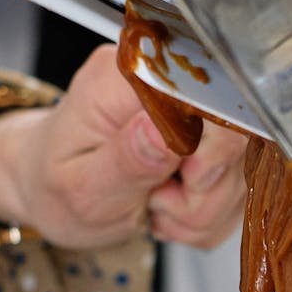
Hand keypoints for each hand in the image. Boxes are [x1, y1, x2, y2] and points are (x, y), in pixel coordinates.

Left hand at [0, 44, 246, 248]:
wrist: (51, 187)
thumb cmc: (55, 183)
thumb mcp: (79, 188)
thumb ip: (125, 160)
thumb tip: (165, 131)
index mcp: (125, 78)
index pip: (205, 93)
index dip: (212, 147)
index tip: (184, 181)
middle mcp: (165, 82)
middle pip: (235, 134)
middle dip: (205, 189)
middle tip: (157, 202)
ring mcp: (193, 113)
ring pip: (239, 169)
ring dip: (202, 207)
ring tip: (155, 206)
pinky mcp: (210, 141)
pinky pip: (234, 188)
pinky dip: (206, 213)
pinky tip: (169, 207)